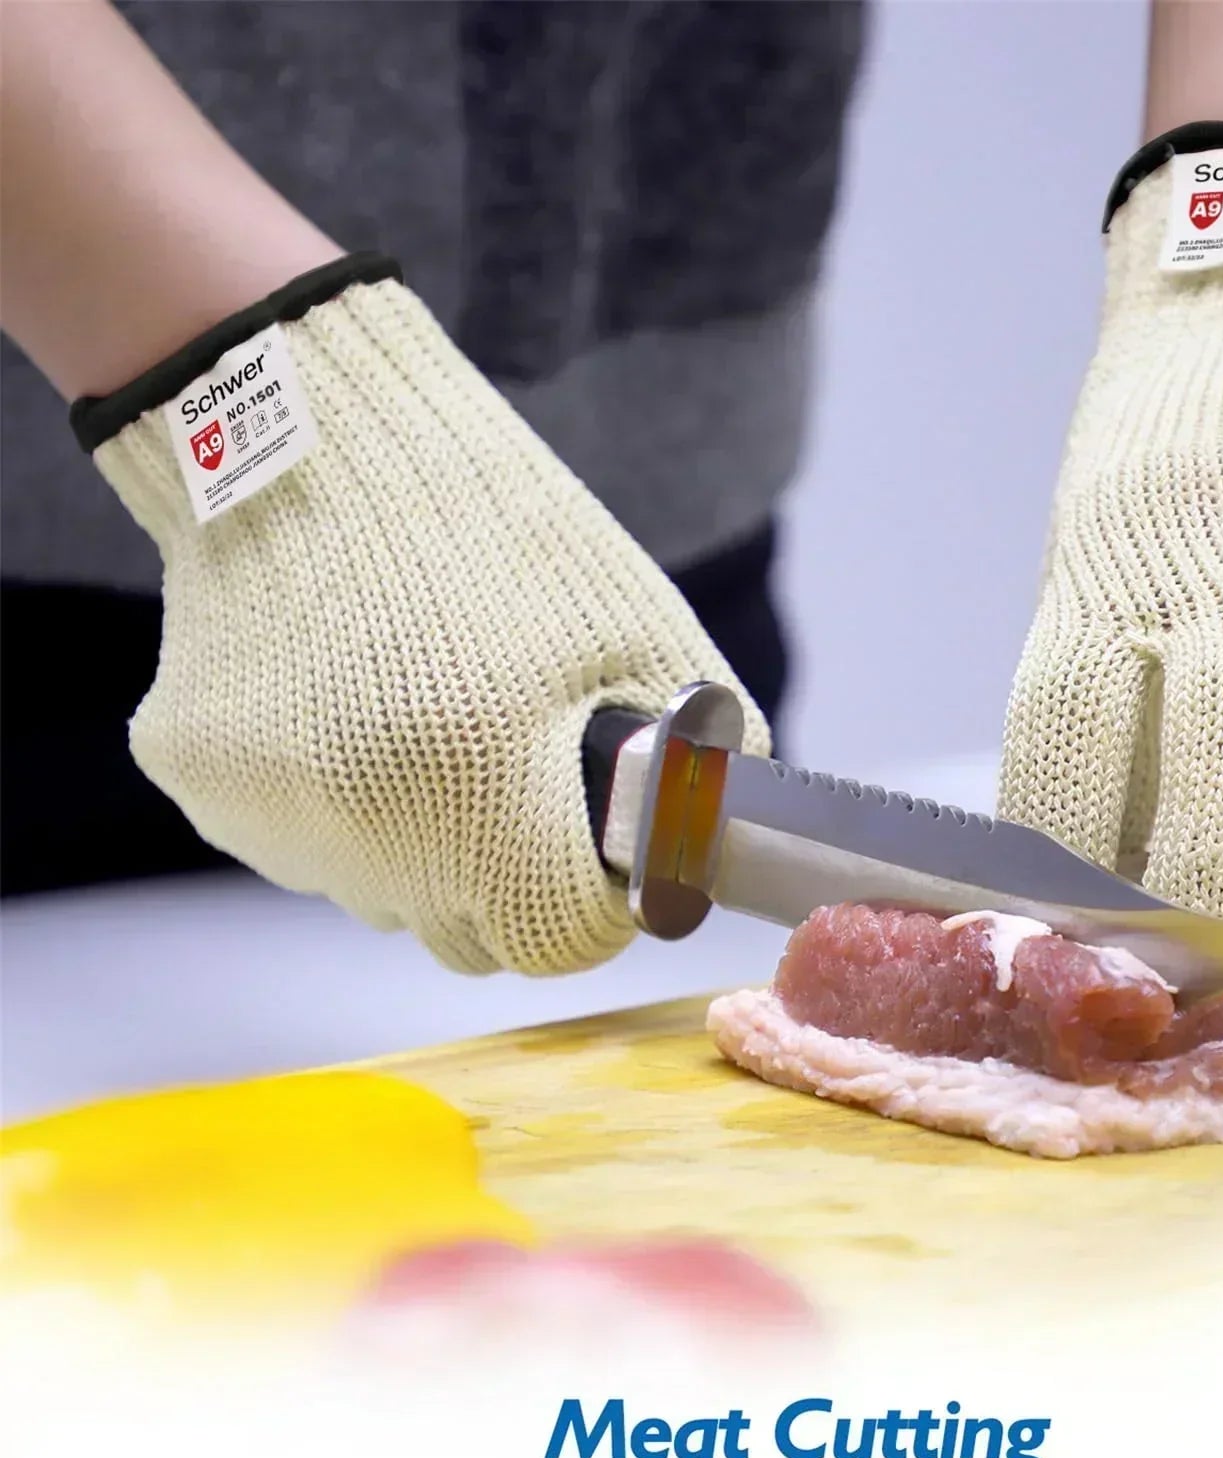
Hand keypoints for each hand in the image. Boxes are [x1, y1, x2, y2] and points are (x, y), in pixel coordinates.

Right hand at [81, 262, 767, 974]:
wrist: (311, 437)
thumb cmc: (490, 526)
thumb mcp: (637, 629)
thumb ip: (695, 758)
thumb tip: (704, 845)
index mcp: (487, 791)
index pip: (560, 941)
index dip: (595, 905)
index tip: (597, 854)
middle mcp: (370, 832)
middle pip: (471, 935)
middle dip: (512, 878)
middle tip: (515, 782)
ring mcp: (277, 816)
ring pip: (382, 896)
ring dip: (421, 847)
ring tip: (425, 726)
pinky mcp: (202, 786)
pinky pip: (302, 844)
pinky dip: (337, 807)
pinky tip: (346, 710)